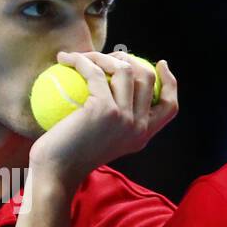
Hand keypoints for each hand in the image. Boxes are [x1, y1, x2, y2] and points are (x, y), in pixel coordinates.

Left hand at [28, 50, 178, 196]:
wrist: (56, 170)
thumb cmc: (69, 154)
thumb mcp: (101, 139)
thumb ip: (115, 120)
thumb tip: (112, 85)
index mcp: (142, 136)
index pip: (170, 106)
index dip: (170, 82)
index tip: (160, 64)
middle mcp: (139, 127)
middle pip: (148, 78)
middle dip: (130, 58)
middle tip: (107, 57)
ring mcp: (125, 118)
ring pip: (125, 69)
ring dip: (102, 55)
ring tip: (81, 57)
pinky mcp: (106, 110)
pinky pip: (94, 72)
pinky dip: (79, 61)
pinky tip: (64, 59)